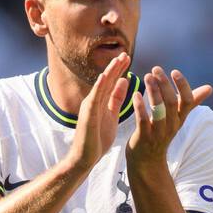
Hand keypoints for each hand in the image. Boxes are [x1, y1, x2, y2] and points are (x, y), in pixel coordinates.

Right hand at [65, 52, 130, 171]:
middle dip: (116, 67)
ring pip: (101, 86)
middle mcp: (94, 101)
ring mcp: (90, 107)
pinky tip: (103, 77)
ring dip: (109, 72)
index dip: (119, 70)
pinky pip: (94, 99)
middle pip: (106, 81)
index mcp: (100, 102)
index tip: (127, 58)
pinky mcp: (87, 115)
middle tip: (125, 54)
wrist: (85, 158)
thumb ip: (116, 99)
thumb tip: (124, 82)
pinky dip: (98, 88)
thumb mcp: (111, 115)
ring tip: (117, 60)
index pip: (111, 83)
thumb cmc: (97, 140)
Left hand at [126, 66, 211, 171]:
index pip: (187, 101)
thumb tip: (210, 88)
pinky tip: (136, 94)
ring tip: (147, 77)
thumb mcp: (178, 118)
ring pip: (158, 110)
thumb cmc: (162, 133)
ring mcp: (158, 132)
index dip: (182, 86)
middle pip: (171, 103)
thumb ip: (192, 101)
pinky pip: (143, 120)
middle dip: (164, 84)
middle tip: (155, 69)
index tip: (174, 71)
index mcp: (180, 118)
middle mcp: (171, 125)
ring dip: (153, 92)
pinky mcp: (144, 137)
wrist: (148, 160)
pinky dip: (140, 107)